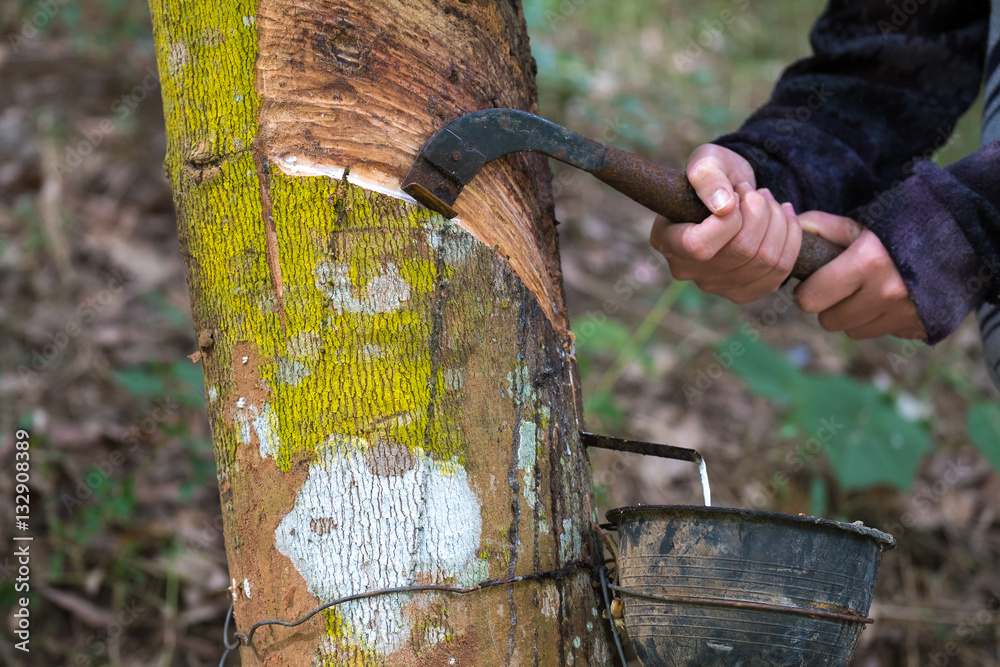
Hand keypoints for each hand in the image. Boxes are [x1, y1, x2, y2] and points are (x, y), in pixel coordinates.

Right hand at [649, 144, 801, 302]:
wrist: (733, 192)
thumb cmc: (715, 175)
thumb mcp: (707, 162)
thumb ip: (708, 176)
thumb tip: (723, 206)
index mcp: (666, 240)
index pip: (699, 245)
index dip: (729, 219)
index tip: (735, 193)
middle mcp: (686, 270)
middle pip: (741, 252)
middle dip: (761, 213)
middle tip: (758, 192)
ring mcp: (714, 286)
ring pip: (764, 261)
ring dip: (779, 222)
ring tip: (770, 202)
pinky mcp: (742, 293)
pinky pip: (779, 273)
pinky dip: (791, 240)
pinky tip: (785, 218)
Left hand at [794, 211, 926, 339]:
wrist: (957, 243)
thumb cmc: (897, 232)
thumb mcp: (861, 224)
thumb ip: (822, 227)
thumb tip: (790, 226)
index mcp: (867, 262)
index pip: (811, 300)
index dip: (808, 291)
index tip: (814, 282)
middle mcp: (887, 292)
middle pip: (829, 321)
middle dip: (829, 305)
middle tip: (840, 287)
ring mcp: (904, 313)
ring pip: (852, 332)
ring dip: (852, 316)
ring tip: (865, 292)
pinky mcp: (918, 327)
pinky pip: (880, 334)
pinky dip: (878, 321)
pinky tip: (887, 301)